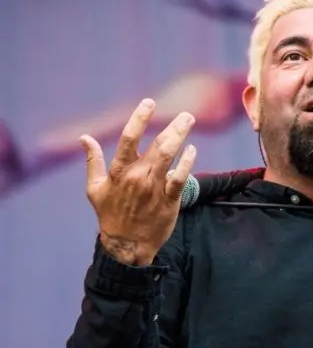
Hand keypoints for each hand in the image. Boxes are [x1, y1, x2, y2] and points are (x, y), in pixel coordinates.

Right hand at [81, 99, 197, 265]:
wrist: (126, 244)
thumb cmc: (110, 214)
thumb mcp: (95, 188)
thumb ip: (92, 161)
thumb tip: (84, 138)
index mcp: (119, 171)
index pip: (128, 138)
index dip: (139, 118)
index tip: (149, 103)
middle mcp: (137, 176)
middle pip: (156, 145)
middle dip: (173, 126)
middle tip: (186, 114)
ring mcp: (154, 188)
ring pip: (169, 157)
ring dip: (180, 137)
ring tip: (189, 122)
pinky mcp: (169, 200)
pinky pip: (180, 177)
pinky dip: (187, 162)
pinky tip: (192, 150)